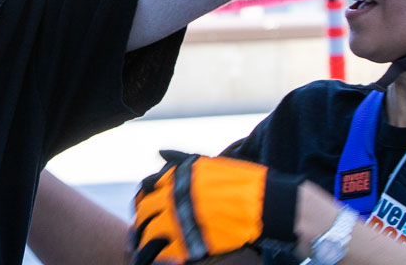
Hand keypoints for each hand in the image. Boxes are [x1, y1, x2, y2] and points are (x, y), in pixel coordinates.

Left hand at [130, 152, 298, 264]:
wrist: (266, 204)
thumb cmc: (241, 182)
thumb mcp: (207, 164)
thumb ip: (180, 160)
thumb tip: (159, 151)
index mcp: (176, 177)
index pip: (145, 188)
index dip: (141, 200)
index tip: (143, 209)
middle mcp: (173, 197)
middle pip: (143, 212)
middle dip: (140, 224)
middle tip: (139, 236)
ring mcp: (180, 221)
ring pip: (149, 235)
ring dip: (144, 244)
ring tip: (144, 253)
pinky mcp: (190, 244)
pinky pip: (164, 255)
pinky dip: (161, 258)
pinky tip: (164, 260)